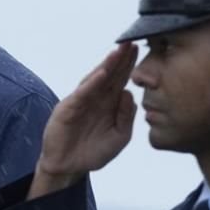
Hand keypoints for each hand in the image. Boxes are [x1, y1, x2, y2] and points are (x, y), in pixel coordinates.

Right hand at [29, 43, 138, 198]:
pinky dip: (92, 82)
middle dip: (121, 58)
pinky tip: (102, 72)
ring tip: (119, 51)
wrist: (68, 168)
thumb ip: (126, 117)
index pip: (121, 80)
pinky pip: (82, 93)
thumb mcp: (119, 137)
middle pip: (110, 74)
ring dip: (107, 65)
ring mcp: (81, 101)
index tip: (141, 49)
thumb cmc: (93, 152)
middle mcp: (95, 98)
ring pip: (96, 79)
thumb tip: (129, 94)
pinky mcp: (68, 108)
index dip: (130, 65)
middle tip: (133, 41)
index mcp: (108, 104)